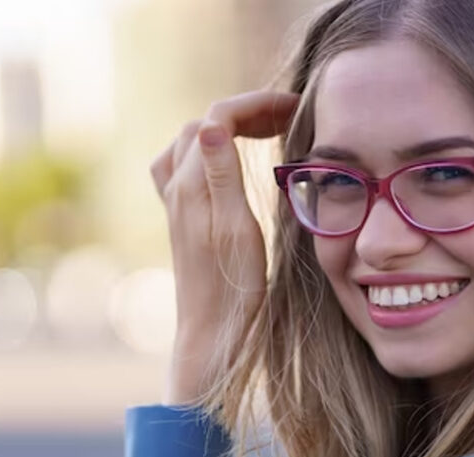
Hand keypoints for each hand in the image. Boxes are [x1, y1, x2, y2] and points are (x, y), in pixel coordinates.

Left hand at [150, 91, 299, 405]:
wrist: (213, 333)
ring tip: (265, 132)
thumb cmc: (234, 288)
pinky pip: (186, 166)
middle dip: (245, 111)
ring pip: (193, 142)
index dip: (256, 105)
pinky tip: (230, 163)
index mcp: (192, 186)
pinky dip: (211, 150)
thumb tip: (211, 123)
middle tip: (288, 118)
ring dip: (227, 127)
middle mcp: (178, 190)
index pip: (218, 118)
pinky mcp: (184, 220)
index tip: (296, 109)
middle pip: (204, 124)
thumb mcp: (236, 229)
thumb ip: (222, 174)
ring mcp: (177, 205)